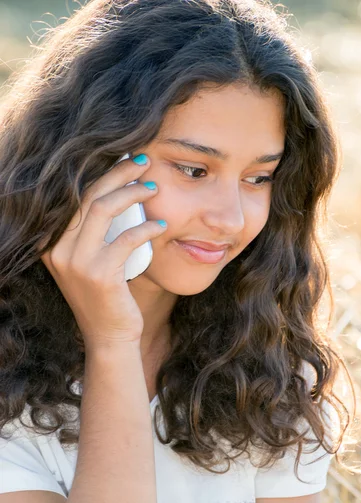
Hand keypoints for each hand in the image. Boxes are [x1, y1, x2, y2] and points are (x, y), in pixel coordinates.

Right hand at [40, 154, 166, 346]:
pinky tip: (162, 227)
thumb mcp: (91, 263)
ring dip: (132, 193)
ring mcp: (76, 261)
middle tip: (143, 162)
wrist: (109, 338)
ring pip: (102, 208)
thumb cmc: (107, 298)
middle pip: (88, 194)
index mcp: (53, 243)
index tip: (127, 161)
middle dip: (118, 173)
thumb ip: (95, 234)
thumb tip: (121, 195)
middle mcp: (58, 249)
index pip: (77, 197)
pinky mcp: (99, 274)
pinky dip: (147, 228)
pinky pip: (126, 238)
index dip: (103, 174)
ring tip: (154, 188)